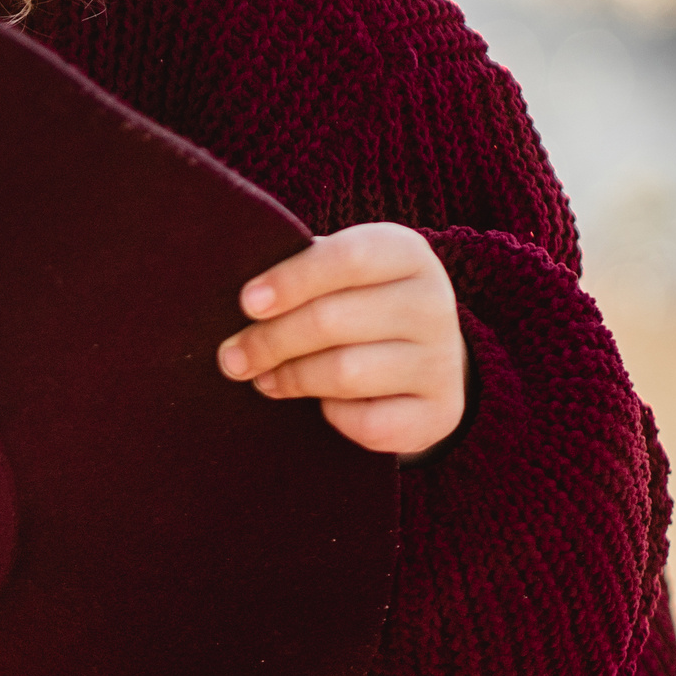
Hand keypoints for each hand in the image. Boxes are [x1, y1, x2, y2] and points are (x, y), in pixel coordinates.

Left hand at [218, 223, 467, 458]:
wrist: (422, 354)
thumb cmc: (355, 302)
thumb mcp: (336, 273)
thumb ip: (297, 276)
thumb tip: (244, 304)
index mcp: (405, 253)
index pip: (347, 259)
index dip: (291, 281)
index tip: (247, 304)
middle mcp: (433, 302)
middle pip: (333, 320)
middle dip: (271, 341)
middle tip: (232, 357)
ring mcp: (442, 360)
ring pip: (346, 373)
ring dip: (292, 378)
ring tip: (263, 378)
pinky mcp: (441, 412)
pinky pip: (370, 422)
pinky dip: (335, 417)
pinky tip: (322, 404)